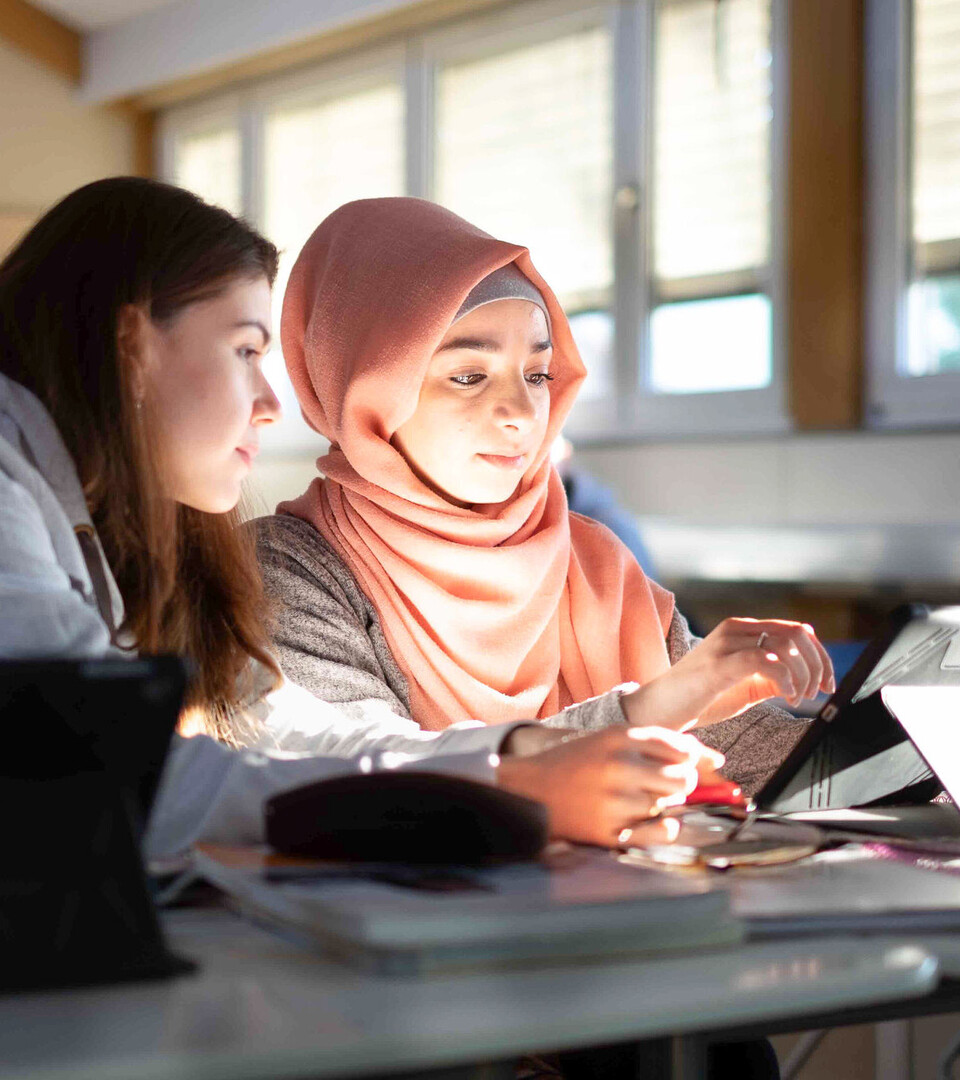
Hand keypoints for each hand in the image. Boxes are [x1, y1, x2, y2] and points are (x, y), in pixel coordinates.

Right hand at [496, 725, 724, 847]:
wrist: (530, 790)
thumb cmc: (577, 764)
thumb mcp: (612, 740)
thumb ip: (661, 744)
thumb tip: (718, 761)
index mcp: (619, 737)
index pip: (680, 748)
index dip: (689, 759)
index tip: (680, 765)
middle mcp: (618, 766)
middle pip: (682, 778)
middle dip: (682, 783)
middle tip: (665, 785)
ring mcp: (613, 801)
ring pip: (670, 804)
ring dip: (665, 804)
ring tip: (641, 800)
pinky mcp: (609, 832)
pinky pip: (662, 832)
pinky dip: (666, 828)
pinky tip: (650, 820)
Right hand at [622, 618, 835, 730]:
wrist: (657, 709)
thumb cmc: (697, 698)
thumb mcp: (742, 685)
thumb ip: (770, 677)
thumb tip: (804, 679)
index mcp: (739, 630)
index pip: (794, 629)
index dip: (819, 655)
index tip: (827, 683)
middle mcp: (734, 630)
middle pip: (796, 633)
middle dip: (818, 664)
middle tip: (819, 691)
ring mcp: (725, 645)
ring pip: (785, 645)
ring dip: (804, 674)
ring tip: (801, 696)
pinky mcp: (719, 665)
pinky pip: (766, 661)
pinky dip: (787, 680)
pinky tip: (788, 697)